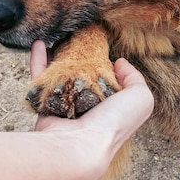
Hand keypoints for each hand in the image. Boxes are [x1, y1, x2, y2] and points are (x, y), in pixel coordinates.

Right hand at [30, 40, 153, 146]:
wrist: (80, 145)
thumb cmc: (113, 122)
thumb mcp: (141, 98)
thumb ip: (135, 78)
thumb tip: (119, 63)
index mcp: (111, 104)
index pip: (109, 79)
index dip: (106, 62)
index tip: (101, 42)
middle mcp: (88, 104)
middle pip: (83, 74)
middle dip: (80, 54)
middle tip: (78, 34)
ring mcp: (65, 103)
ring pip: (60, 72)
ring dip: (58, 53)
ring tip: (59, 34)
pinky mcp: (45, 102)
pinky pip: (40, 77)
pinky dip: (39, 59)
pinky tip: (40, 42)